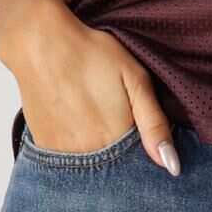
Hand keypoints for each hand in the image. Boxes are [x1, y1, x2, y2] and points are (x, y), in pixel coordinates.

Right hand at [0, 0, 179, 174]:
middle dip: (121, 151)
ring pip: (91, 166)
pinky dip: (77, 147)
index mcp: (118, 139)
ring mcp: (64, 154)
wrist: (40, 43)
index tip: (135, 125)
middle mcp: (90, 154)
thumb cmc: (92, 54)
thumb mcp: (135, 80)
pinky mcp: (45, 147)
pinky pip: (68, 159)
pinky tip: (76, 120)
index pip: (140, 165)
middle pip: (115, 168)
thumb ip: (155, 124)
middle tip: (109, 110)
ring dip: (98, 151)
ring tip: (92, 112)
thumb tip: (172, 166)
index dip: (142, 148)